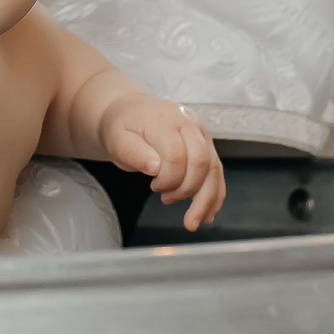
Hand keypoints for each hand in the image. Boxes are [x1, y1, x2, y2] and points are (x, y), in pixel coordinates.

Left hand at [104, 98, 223, 230]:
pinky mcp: (207, 145)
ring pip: (214, 169)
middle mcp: (189, 123)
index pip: (175, 154)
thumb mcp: (117, 138)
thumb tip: (155, 167)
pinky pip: (217, 172)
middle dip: (188, 191)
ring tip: (192, 222)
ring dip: (205, 199)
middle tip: (166, 200)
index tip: (153, 186)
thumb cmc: (122, 126)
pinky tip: (207, 214)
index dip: (167, 178)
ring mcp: (201, 134)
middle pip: (202, 162)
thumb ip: (133, 152)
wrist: (131, 112)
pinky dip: (215, 195)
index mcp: (165, 119)